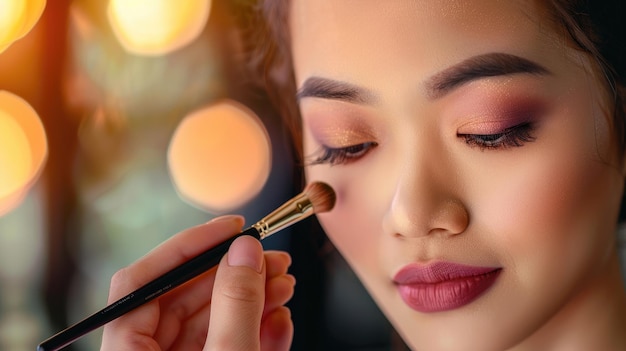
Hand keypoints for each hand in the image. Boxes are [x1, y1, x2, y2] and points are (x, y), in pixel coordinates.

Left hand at [100, 215, 294, 350]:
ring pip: (209, 322)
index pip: (142, 281)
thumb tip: (244, 252)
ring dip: (252, 299)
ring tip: (284, 283)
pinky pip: (224, 345)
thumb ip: (235, 305)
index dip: (188, 246)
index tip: (230, 228)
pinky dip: (254, 331)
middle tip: (269, 257)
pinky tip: (278, 319)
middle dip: (234, 273)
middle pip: (183, 298)